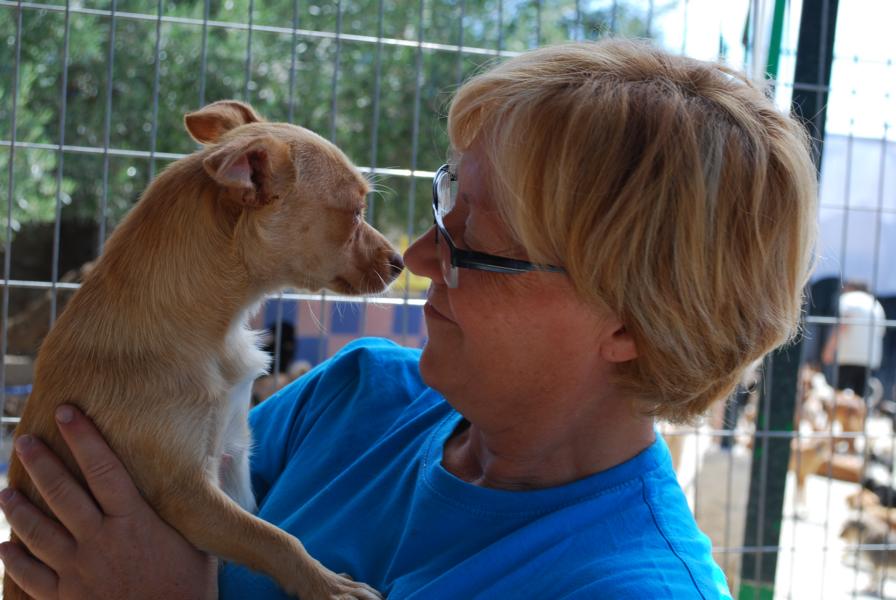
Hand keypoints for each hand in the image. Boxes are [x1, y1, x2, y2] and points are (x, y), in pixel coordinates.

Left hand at [0, 405, 216, 599]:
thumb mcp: (202, 542)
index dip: (84, 438)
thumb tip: (228, 456)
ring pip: (37, 532)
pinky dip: (13, 560)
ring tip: (6, 491)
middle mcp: (101, 541)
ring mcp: (78, 571)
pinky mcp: (64, 599)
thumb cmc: (188, 589)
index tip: (66, 412)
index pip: (104, 468)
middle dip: (42, 463)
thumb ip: (206, 500)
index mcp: (134, 521)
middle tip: (25, 439)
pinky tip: (3, 545)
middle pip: (63, 494)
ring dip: (18, 509)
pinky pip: (29, 576)